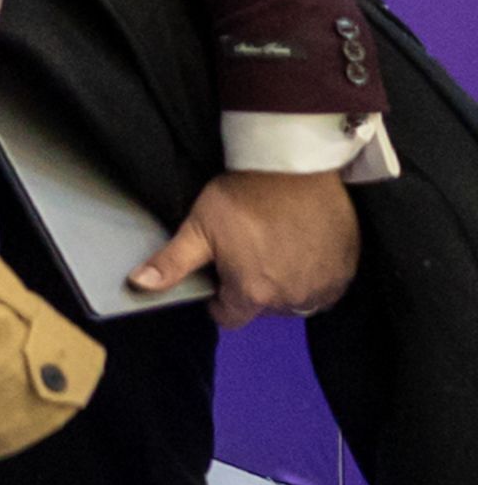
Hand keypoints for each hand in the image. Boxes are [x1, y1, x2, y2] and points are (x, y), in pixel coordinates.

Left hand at [132, 168, 361, 326]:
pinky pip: (326, 285)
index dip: (219, 299)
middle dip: (252, 289)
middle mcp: (292, 299)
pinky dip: (314, 274)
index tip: (219, 275)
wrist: (295, 167)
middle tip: (248, 253)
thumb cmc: (242, 198)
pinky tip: (303, 247)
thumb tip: (138, 284)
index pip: (230, 317)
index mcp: (253, 294)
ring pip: (296, 299)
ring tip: (275, 247)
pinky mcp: (347, 271)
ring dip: (285, 283)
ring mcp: (325, 286)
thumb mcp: (199, 228)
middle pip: (263, 308)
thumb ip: (171, 263)